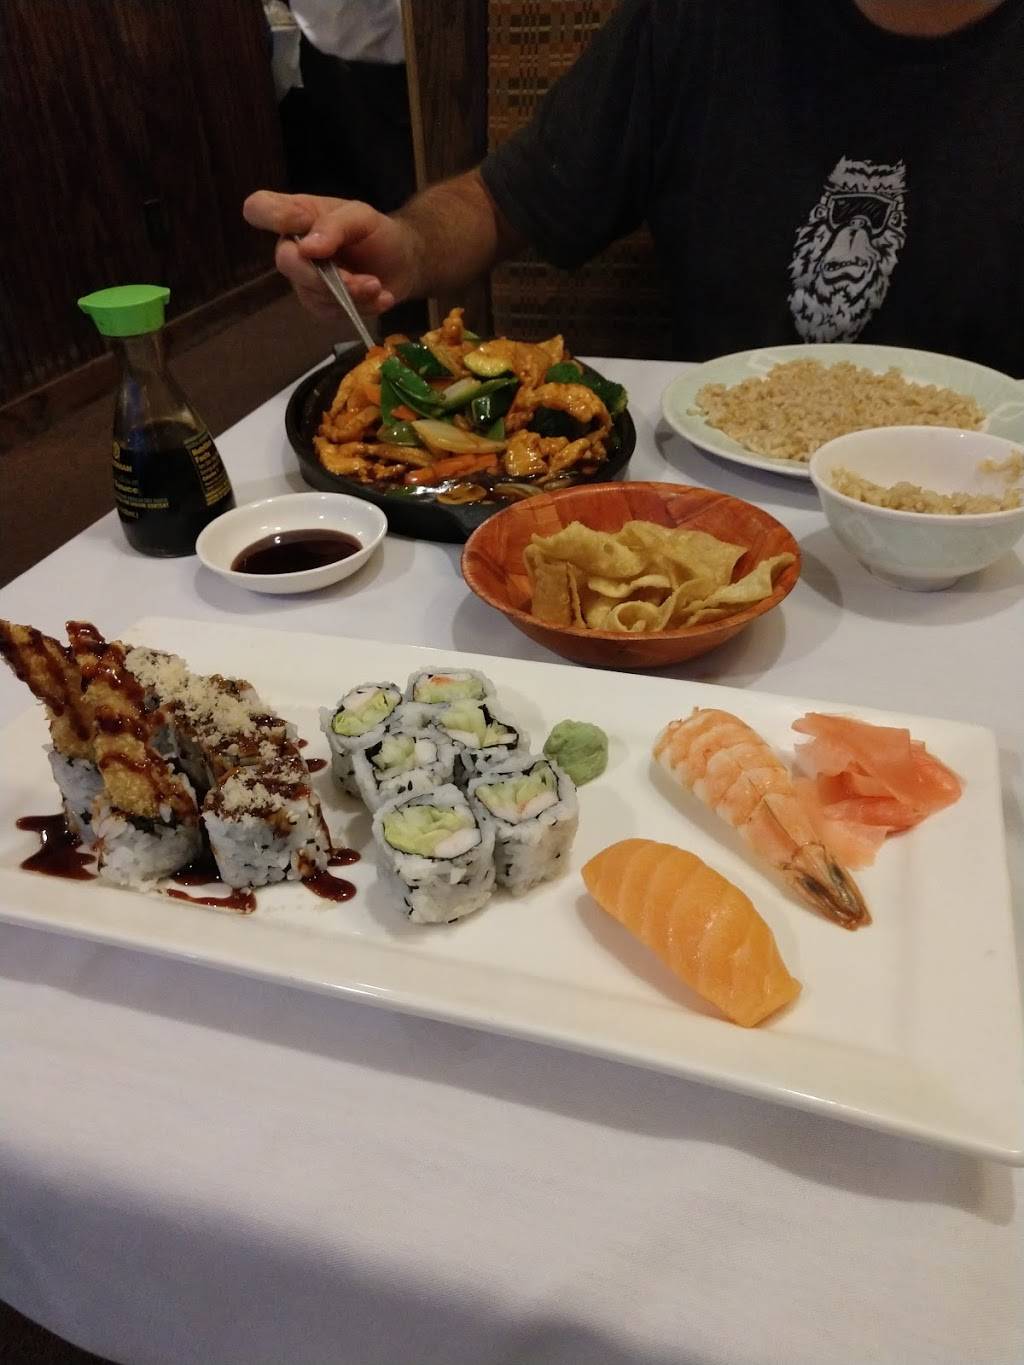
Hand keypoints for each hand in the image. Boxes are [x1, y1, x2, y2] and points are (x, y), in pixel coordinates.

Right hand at [242, 191, 418, 319]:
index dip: (272, 216)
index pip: (259, 208)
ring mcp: (304, 279)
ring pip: (312, 293)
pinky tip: (379, 298)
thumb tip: (306, 248)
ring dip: (351, 294)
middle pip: (286, 261)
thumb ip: (335, 225)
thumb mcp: (363, 217)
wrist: (403, 264)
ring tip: (377, 286)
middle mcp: (293, 247)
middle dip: (325, 274)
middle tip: (361, 277)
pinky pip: (329, 312)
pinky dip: (360, 307)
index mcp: (297, 214)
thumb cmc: (378, 234)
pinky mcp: (320, 305)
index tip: (303, 222)